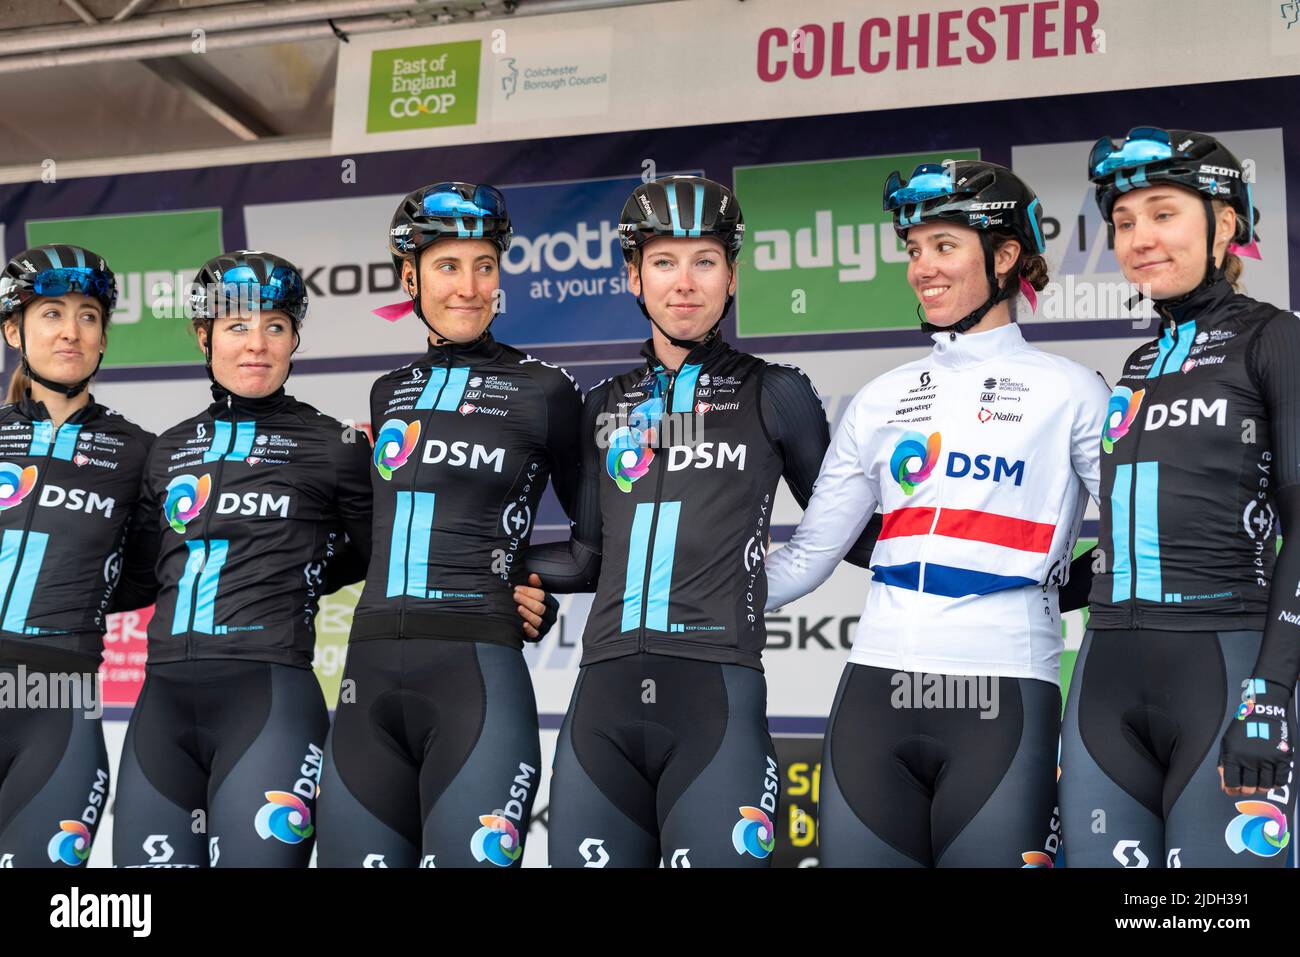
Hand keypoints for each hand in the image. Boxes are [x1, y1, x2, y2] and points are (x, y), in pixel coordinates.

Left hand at [513, 573, 558, 642]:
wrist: (525, 622)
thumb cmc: (530, 605)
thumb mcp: (533, 594)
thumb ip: (534, 586)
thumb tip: (533, 576)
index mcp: (553, 604)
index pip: (543, 596)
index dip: (529, 591)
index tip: (517, 588)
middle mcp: (552, 616)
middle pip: (540, 608)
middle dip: (526, 601)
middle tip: (515, 596)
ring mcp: (546, 628)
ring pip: (538, 621)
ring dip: (527, 613)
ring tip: (518, 608)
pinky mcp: (538, 637)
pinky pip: (535, 634)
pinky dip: (529, 629)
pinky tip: (522, 623)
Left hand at [1218, 678, 1292, 794]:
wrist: (1263, 711)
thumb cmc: (1243, 727)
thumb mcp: (1227, 743)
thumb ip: (1225, 763)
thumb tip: (1225, 784)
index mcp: (1234, 755)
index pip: (1231, 782)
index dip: (1231, 790)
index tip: (1233, 790)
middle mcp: (1250, 759)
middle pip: (1248, 787)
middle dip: (1246, 789)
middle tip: (1246, 786)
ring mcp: (1268, 759)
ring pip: (1265, 786)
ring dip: (1260, 788)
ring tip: (1258, 782)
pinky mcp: (1282, 758)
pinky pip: (1281, 780)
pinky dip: (1276, 783)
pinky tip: (1271, 778)